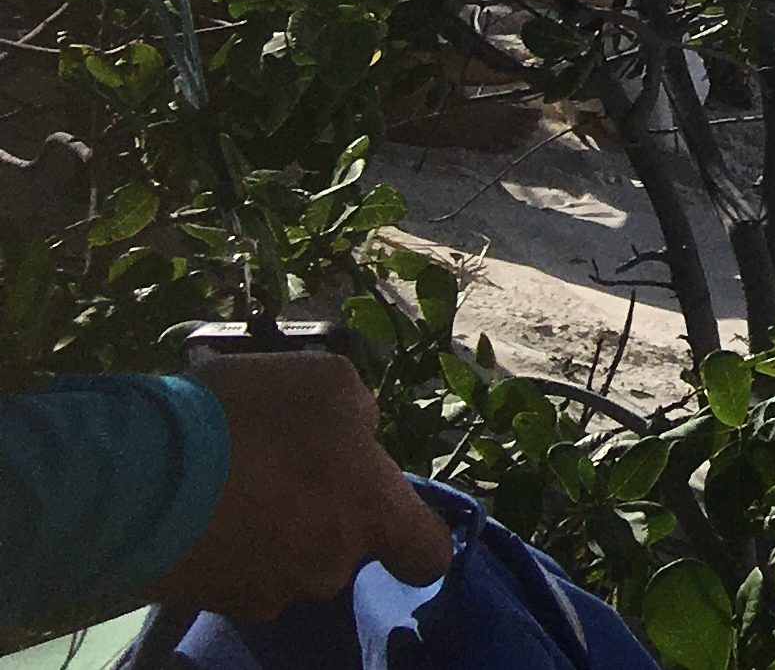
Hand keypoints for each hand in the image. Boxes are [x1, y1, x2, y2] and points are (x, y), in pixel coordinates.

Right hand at [153, 352, 454, 624]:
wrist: (139, 476)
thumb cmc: (250, 419)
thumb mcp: (328, 382)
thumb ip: (359, 413)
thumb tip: (358, 435)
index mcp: (371, 514)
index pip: (426, 554)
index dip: (415, 540)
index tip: (388, 517)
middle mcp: (328, 567)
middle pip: (341, 549)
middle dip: (320, 515)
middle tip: (280, 471)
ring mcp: (266, 591)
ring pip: (284, 563)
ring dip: (267, 531)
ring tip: (230, 484)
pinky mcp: (209, 602)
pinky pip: (231, 574)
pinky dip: (222, 546)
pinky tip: (198, 508)